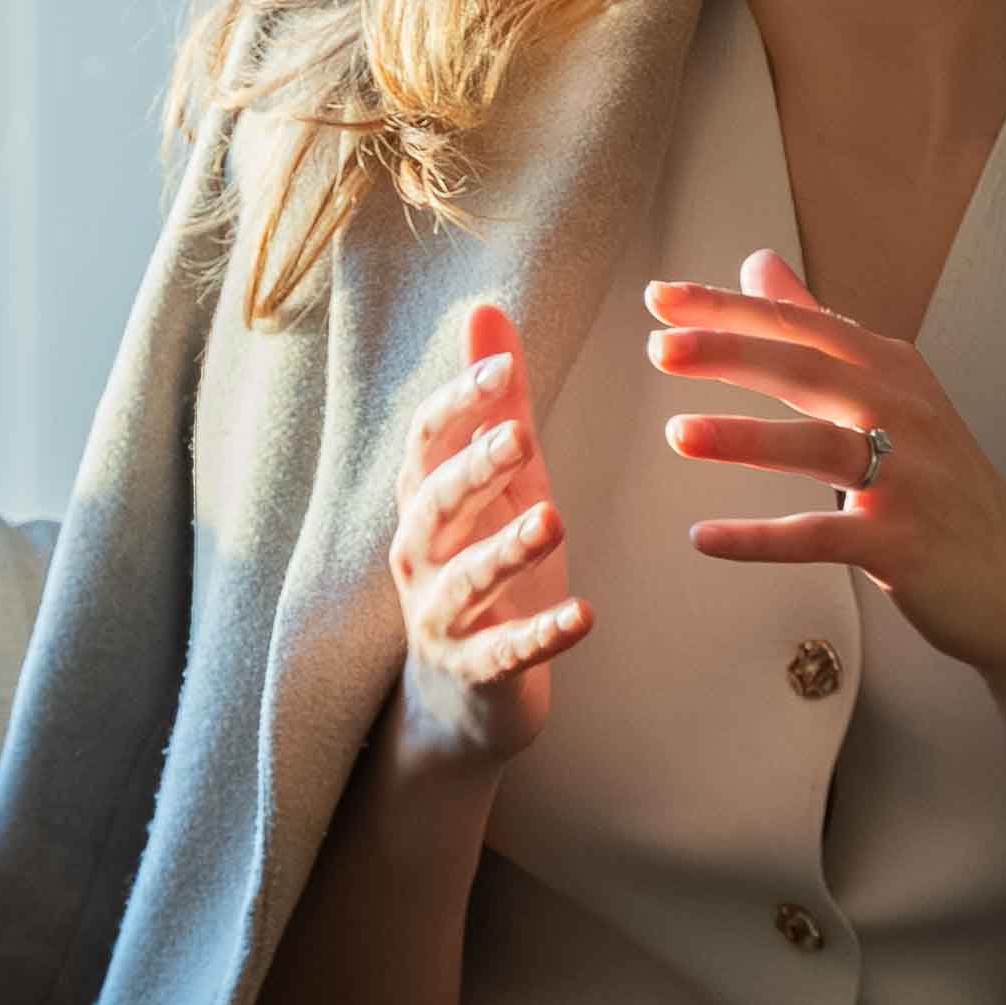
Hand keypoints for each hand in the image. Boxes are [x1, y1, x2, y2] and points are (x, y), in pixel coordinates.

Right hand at [384, 296, 589, 776]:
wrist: (463, 696)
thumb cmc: (485, 566)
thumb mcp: (498, 483)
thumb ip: (495, 404)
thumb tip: (485, 308)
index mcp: (427, 500)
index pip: (426, 442)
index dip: (460, 404)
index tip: (504, 371)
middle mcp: (421, 555)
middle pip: (436, 504)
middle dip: (474, 470)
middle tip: (520, 436)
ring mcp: (442, 617)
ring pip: (465, 580)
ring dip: (506, 550)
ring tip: (552, 520)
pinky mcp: (476, 671)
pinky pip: (504, 653)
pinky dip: (541, 637)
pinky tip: (584, 617)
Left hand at [648, 255, 1005, 754]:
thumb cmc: (940, 484)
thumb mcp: (889, 394)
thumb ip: (818, 329)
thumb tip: (758, 262)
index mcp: (894, 369)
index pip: (803, 326)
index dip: (731, 308)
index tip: (661, 297)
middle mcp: (905, 413)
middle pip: (810, 369)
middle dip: (733, 352)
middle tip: (659, 345)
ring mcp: (908, 478)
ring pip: (821, 446)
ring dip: (748, 438)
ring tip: (677, 433)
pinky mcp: (901, 542)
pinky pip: (821, 537)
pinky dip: (762, 539)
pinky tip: (705, 538)